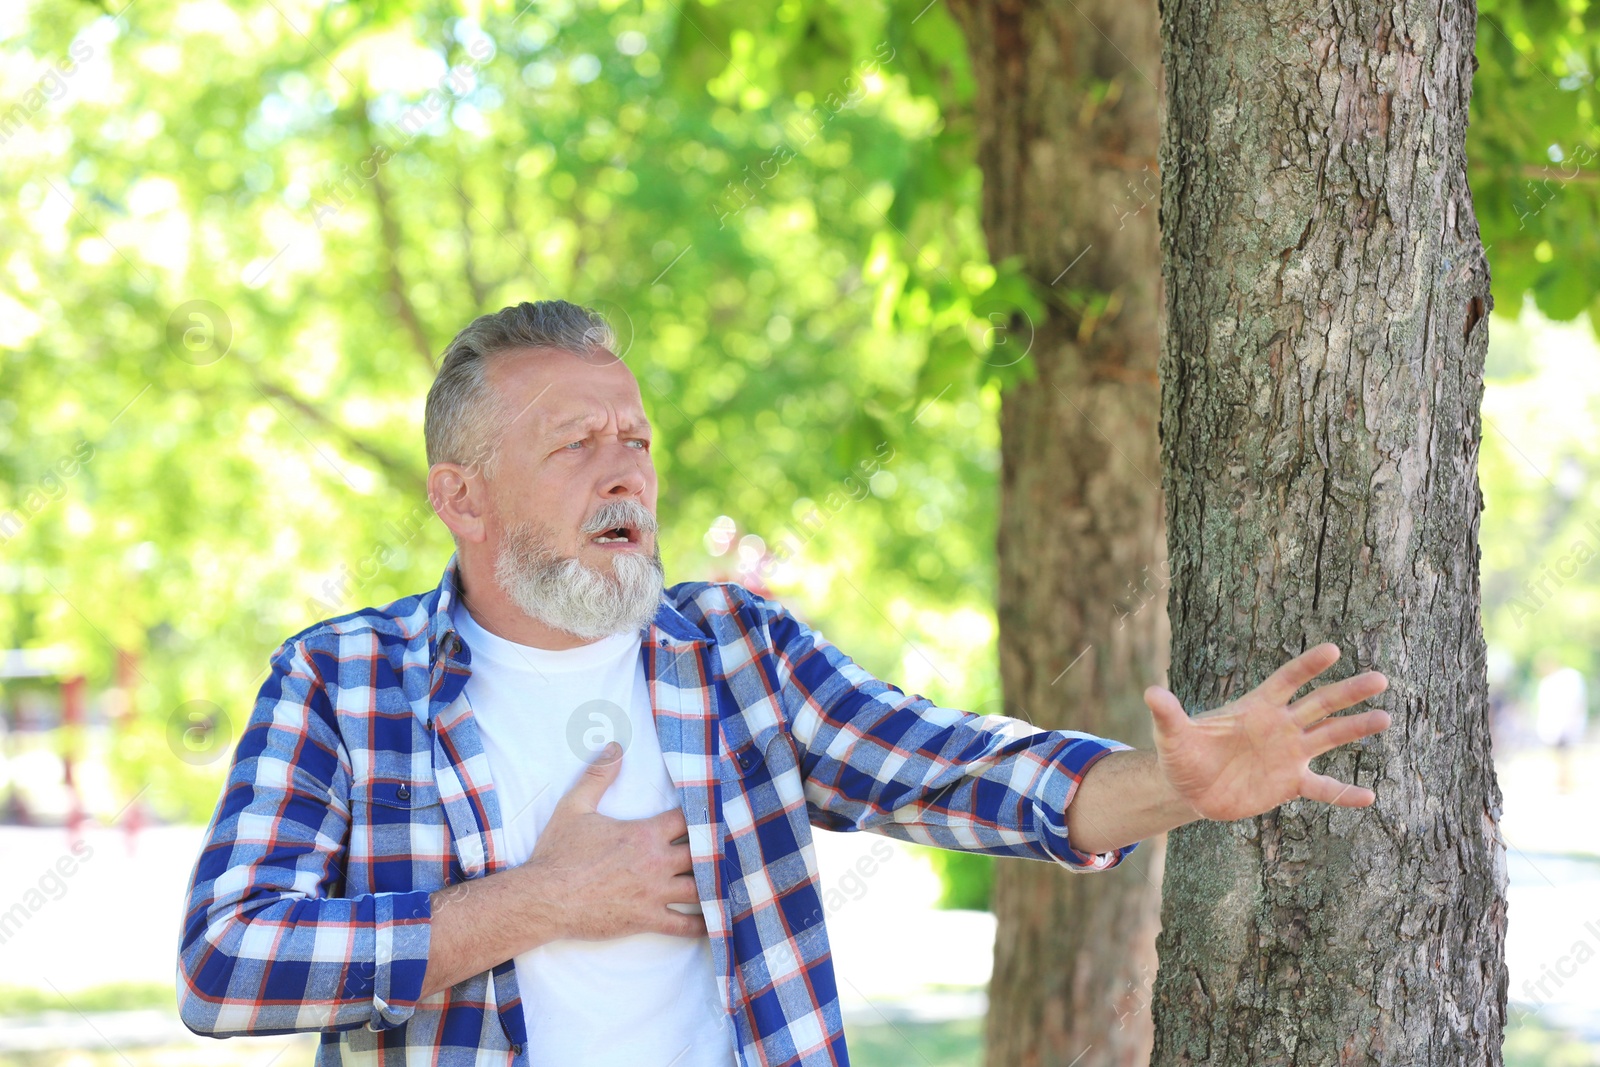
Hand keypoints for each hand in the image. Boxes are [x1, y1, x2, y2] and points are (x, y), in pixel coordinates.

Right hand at [517, 742, 706, 940]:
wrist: (545, 898)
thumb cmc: (559, 853)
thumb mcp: (575, 806)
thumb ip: (598, 775)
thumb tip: (615, 747)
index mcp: (644, 833)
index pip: (687, 819)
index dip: (700, 815)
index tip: (711, 814)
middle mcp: (656, 862)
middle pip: (701, 852)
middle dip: (712, 848)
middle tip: (725, 847)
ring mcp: (654, 893)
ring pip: (700, 888)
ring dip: (714, 883)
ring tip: (728, 881)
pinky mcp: (647, 919)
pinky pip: (684, 925)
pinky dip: (703, 924)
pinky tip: (716, 921)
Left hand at [1144, 643, 1390, 821]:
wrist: (1189, 788)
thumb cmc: (1181, 754)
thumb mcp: (1172, 736)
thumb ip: (1168, 715)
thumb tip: (1150, 692)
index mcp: (1255, 708)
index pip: (1285, 680)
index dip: (1306, 666)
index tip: (1333, 650)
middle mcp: (1279, 726)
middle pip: (1319, 704)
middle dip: (1348, 691)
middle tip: (1379, 679)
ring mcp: (1288, 754)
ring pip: (1329, 738)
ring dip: (1356, 729)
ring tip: (1385, 718)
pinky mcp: (1289, 783)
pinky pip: (1322, 788)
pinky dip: (1344, 794)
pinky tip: (1369, 798)